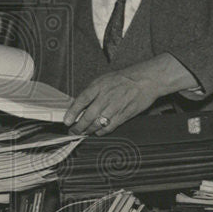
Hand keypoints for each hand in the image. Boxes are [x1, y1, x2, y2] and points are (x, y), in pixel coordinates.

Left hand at [63, 53, 198, 134]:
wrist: (146, 80)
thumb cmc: (124, 79)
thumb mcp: (104, 79)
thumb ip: (92, 92)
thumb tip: (79, 105)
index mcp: (99, 86)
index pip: (81, 100)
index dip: (72, 112)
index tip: (67, 121)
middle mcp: (106, 97)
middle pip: (88, 116)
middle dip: (78, 127)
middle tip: (73, 131)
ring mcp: (115, 107)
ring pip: (97, 124)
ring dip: (88, 131)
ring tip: (83, 133)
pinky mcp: (124, 115)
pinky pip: (109, 127)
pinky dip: (101, 132)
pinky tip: (97, 132)